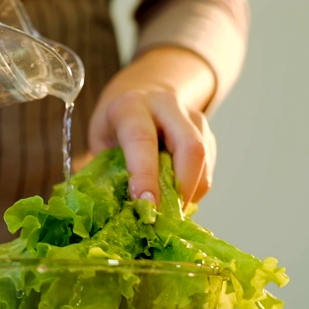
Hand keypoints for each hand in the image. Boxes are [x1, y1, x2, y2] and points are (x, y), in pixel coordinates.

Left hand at [86, 46, 216, 205]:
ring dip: (190, 193)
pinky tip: (177, 200)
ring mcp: (192, 117)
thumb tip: (110, 213)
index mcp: (131, 106)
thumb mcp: (100, 141)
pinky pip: (208, 167)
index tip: (146, 204)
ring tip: (169, 214)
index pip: (142, 140)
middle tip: (165, 216)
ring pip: (204, 160)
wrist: (140, 92)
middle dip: (180, 188)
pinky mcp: (207, 132)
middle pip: (190, 147)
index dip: (145, 174)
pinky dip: (195, 190)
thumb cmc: (115, 124)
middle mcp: (166, 106)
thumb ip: (107, 171)